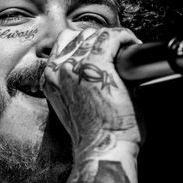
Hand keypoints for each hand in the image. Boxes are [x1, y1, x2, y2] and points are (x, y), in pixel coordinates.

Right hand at [41, 28, 142, 158]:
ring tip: (126, 47)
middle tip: (117, 49)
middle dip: (100, 38)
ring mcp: (77, 66)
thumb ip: (73, 85)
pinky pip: (111, 37)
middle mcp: (59, 69)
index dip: (86, 41)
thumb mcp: (71, 106)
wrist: (101, 148)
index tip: (102, 49)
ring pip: (95, 34)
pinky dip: (124, 37)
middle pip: (79, 35)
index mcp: (51, 79)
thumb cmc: (93, 134)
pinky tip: (132, 44)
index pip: (64, 43)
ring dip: (113, 38)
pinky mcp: (97, 66)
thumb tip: (94, 71)